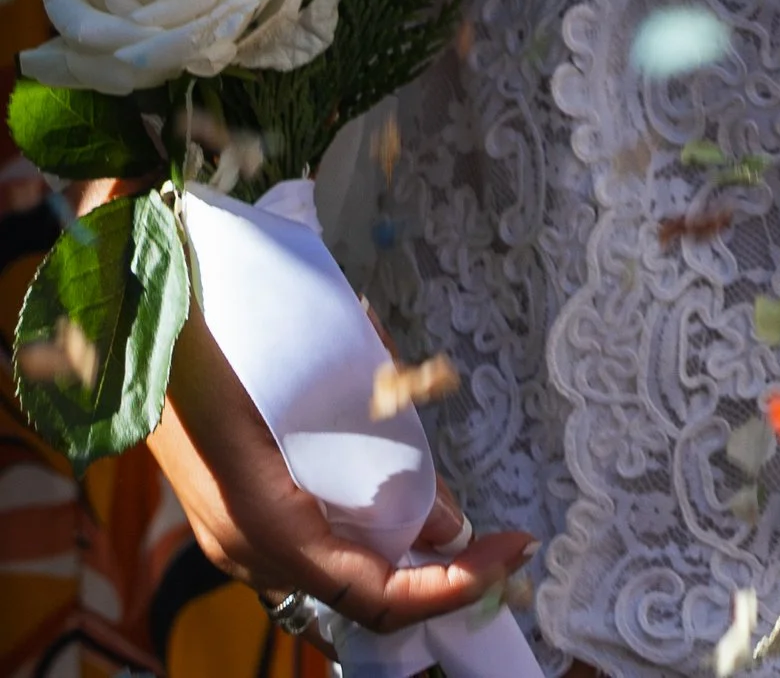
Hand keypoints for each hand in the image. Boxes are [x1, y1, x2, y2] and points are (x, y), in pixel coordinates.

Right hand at [149, 306, 530, 635]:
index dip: (455, 583)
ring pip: (338, 566)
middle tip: (496, 533)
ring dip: (400, 542)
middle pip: (362, 590)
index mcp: (268, 523)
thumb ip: (379, 444)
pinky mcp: (230, 512)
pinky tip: (390, 477)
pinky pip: (312, 537)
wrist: (134, 315)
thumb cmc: (227, 335)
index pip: (377, 593)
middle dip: (436, 567)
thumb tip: (445, 517)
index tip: (516, 547)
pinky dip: (362, 522)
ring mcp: (232, 536)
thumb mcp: (319, 381)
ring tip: (448, 498)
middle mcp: (248, 548)